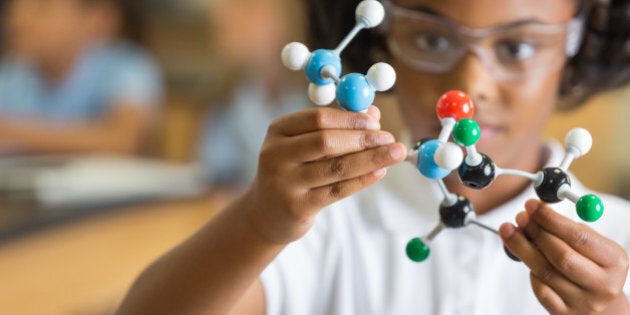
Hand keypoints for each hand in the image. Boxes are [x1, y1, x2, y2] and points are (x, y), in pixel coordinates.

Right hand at [243, 106, 406, 243]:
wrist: (266, 214)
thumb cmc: (292, 172)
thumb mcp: (303, 146)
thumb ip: (335, 129)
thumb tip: (373, 113)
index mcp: (277, 131)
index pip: (317, 118)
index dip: (350, 118)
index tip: (375, 120)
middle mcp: (276, 155)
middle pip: (326, 141)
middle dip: (363, 138)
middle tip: (389, 138)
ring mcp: (285, 183)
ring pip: (336, 168)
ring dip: (370, 159)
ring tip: (395, 153)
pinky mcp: (297, 207)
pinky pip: (337, 190)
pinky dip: (362, 180)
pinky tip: (380, 172)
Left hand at [500, 199, 629, 313]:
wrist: (602, 308)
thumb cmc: (593, 267)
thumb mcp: (594, 247)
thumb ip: (569, 228)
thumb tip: (535, 211)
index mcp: (615, 261)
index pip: (579, 237)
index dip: (551, 219)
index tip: (531, 205)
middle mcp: (603, 285)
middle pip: (561, 256)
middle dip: (536, 232)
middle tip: (520, 216)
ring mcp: (583, 303)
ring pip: (545, 272)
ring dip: (522, 248)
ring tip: (510, 230)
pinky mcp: (564, 314)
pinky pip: (540, 289)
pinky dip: (530, 271)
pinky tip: (525, 258)